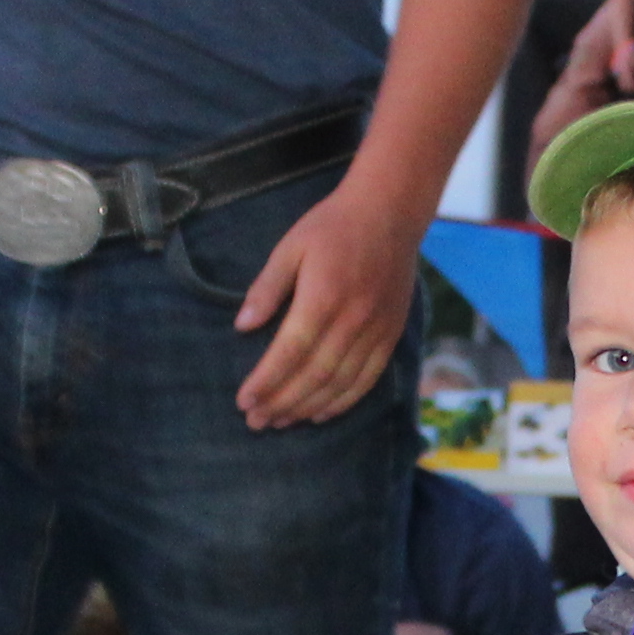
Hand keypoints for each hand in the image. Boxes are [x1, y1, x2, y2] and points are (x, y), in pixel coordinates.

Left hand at [233, 176, 424, 431]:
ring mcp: (376, 329)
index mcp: (323, 296)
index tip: (243, 401)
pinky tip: (320, 413)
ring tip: (281, 422)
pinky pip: (367, 378)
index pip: (290, 352)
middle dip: (282, 403)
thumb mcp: (291, 246)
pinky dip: (343, 401)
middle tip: (256, 421)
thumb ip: (267, 287)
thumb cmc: (333, 226)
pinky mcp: (391, 333)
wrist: (390, 212)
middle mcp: (353, 319)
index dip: (266, 382)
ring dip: (307, 407)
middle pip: (314, 375)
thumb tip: (242, 326)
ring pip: (340, 383)